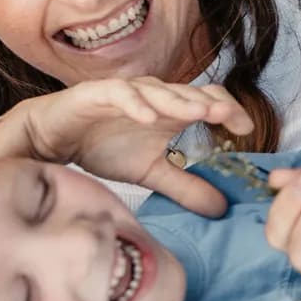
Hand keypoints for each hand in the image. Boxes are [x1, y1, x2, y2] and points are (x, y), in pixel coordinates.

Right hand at [10, 79, 250, 215]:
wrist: (53, 136)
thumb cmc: (103, 146)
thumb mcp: (151, 172)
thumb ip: (185, 187)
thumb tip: (221, 209)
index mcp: (170, 111)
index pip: (207, 101)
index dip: (228, 111)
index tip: (247, 130)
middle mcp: (154, 97)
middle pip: (189, 92)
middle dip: (212, 104)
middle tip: (230, 118)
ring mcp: (127, 91)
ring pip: (159, 90)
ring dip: (180, 101)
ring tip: (200, 113)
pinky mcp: (97, 92)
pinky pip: (120, 94)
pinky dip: (135, 104)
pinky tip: (148, 117)